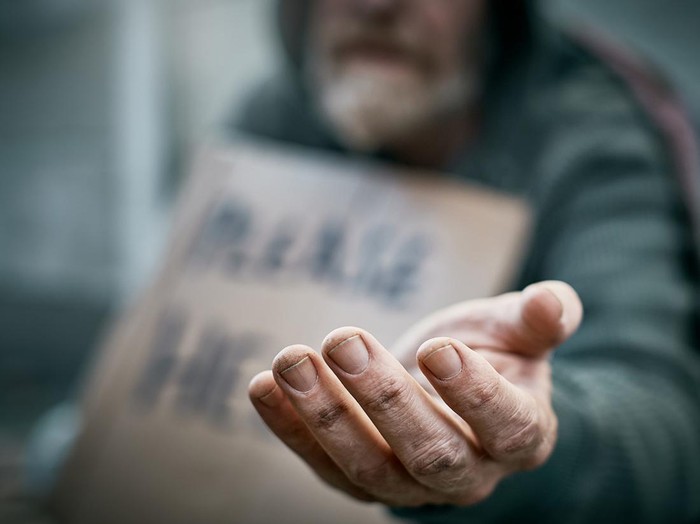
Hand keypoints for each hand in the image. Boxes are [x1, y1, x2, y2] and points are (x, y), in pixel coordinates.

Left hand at [248, 281, 581, 506]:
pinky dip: (291, 428)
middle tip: (343, 340)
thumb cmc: (487, 354)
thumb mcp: (514, 331)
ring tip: (289, 361)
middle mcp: (469, 473)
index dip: (474, 394)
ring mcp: (410, 486)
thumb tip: (554, 302)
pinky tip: (261, 386)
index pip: (506, 425)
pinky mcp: (360, 480)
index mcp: (520, 434)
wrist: (445, 386)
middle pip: (430, 453)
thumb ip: (537, 319)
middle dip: (383, 398)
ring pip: (369, 469)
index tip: (436, 347)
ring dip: (324, 416)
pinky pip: (324, 466)